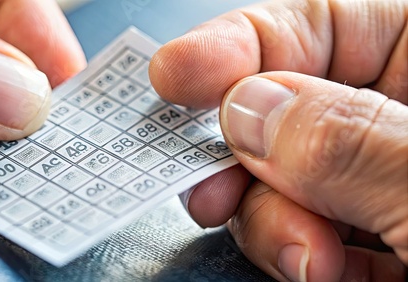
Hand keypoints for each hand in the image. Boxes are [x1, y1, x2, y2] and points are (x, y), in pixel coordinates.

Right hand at [150, 0, 406, 280]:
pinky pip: (301, 229)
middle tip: (212, 190)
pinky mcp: (367, 234)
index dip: (241, 43)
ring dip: (270, 219)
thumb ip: (348, 140)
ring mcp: (376, 179)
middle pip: (283, 110)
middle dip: (242, 154)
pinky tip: (315, 268)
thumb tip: (248, 110)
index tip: (175, 74)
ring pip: (280, 177)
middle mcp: (395, 119)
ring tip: (306, 257)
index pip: (321, 22)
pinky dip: (294, 252)